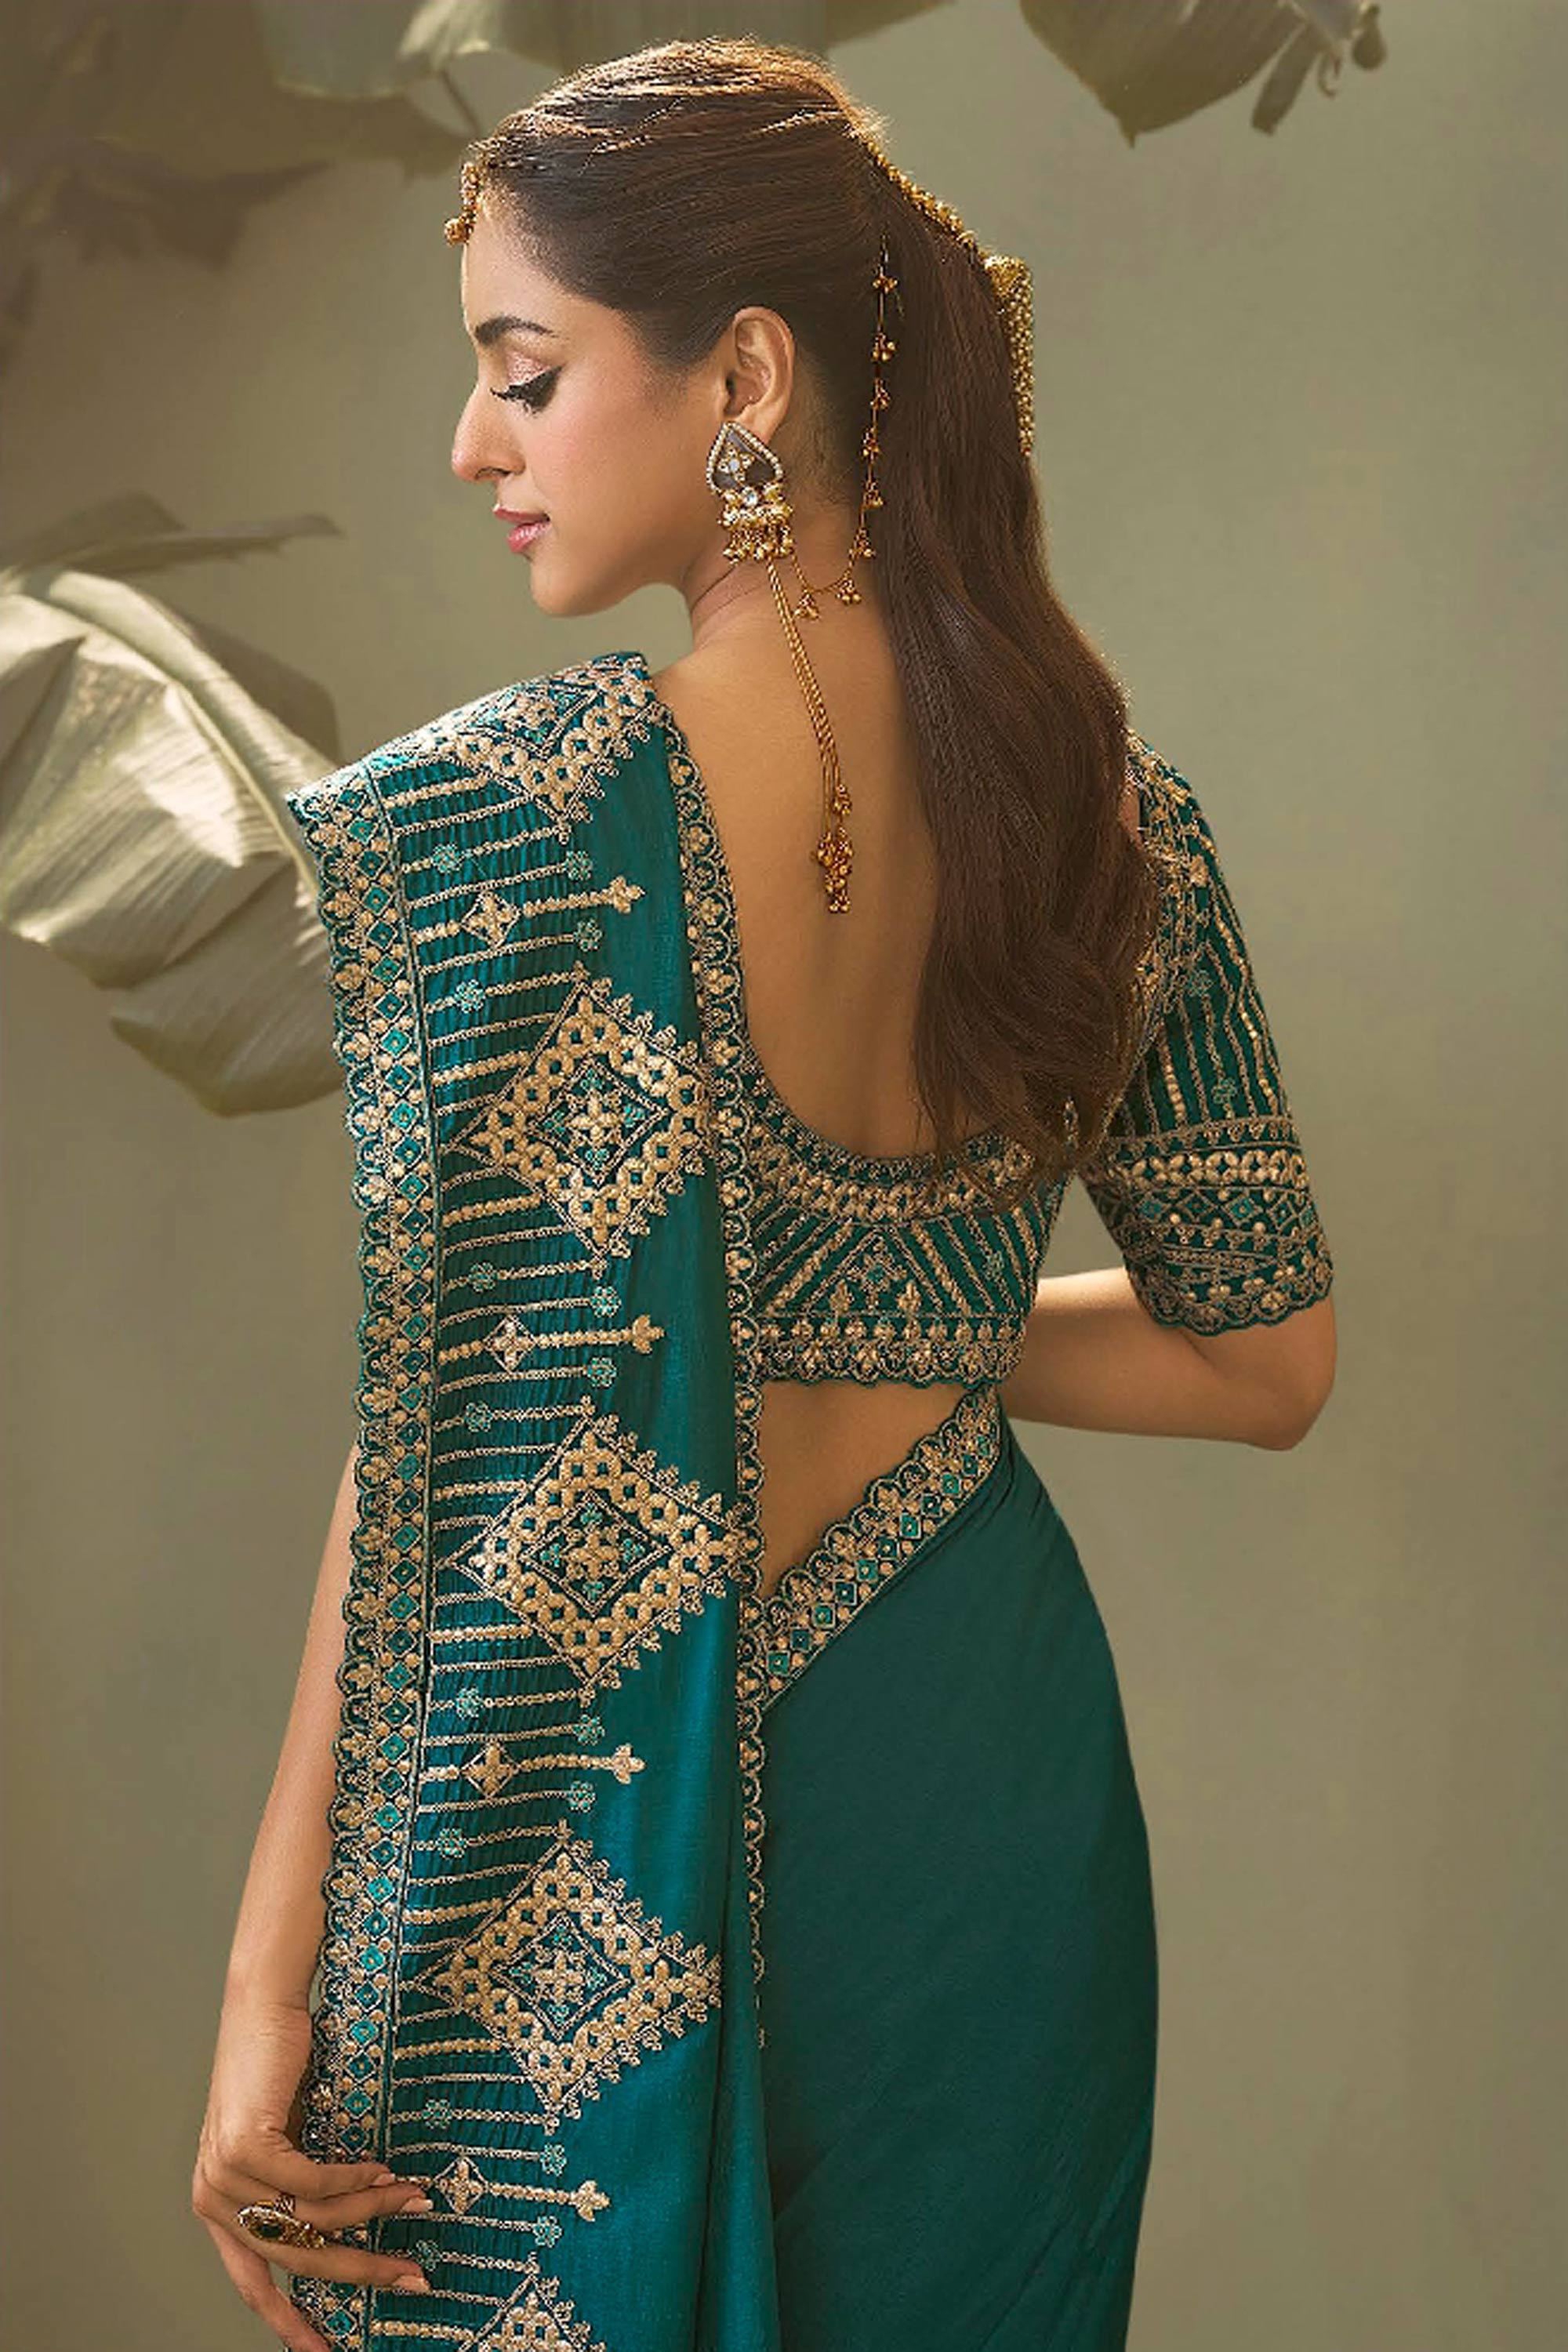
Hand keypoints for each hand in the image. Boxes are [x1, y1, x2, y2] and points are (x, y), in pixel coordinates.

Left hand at [191, 1989, 434, 2350]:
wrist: (263, 2005)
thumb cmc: (280, 2067)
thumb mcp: (289, 2139)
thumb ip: (301, 2187)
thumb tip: (352, 2233)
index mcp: (218, 2206)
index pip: (253, 2283)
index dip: (291, 2321)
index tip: (326, 2351)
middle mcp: (213, 2198)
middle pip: (295, 2258)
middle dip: (360, 2271)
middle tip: (411, 2278)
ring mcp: (225, 2173)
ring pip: (312, 2221)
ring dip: (372, 2215)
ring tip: (414, 2200)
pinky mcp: (246, 2146)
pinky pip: (313, 2184)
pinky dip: (356, 2183)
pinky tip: (385, 2174)